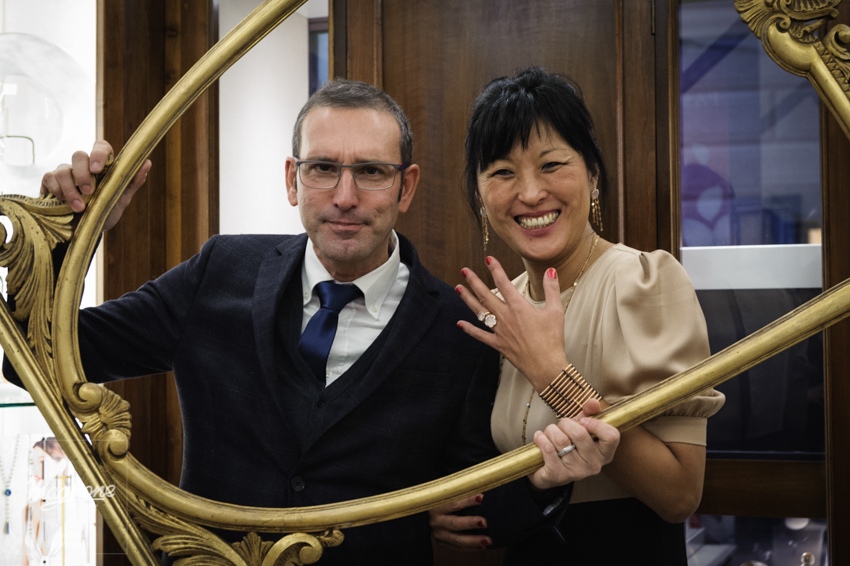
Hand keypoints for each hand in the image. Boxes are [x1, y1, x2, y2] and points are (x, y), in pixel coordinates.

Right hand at [40, 140, 150, 230]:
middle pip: (78, 155)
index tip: (98, 168)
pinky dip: (56, 191)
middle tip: (89, 192)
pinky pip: (49, 178)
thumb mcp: (121, 199)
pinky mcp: (50, 183)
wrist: (88, 230)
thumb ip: (132, 182)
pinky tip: (63, 203)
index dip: (98, 153)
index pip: (100, 147)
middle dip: (83, 174)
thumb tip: (146, 163)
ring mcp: (65, 173)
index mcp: (101, 166)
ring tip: (79, 207)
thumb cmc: (106, 210)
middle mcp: (82, 166)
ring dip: (70, 189)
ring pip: (62, 169)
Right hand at [429, 494, 492, 549]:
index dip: (468, 501)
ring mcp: (439, 534)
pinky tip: (482, 546)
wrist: (430, 512)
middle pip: (454, 523)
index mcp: (436, 506)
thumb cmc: (443, 500)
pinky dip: (471, 547)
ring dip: (474, 540)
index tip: (481, 498)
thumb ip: (461, 494)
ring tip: (488, 540)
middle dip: (470, 523)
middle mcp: (436, 521)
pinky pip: (458, 548)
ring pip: (457, 539)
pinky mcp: (442, 543)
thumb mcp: (448, 495)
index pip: (453, 503)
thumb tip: (481, 493)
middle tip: (485, 523)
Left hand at [455, 256, 568, 388]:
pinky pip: (480, 335)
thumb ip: (551, 289)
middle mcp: (505, 317)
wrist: (545, 366)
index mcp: (518, 307)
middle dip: (474, 281)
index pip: (504, 283)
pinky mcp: (498, 344)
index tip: (488, 259)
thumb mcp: (556, 311)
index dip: (495, 269)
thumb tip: (550, 271)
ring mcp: (499, 331)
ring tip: (458, 288)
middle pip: (486, 295)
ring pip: (480, 312)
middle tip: (464, 271)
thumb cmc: (552, 339)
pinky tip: (460, 323)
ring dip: (468, 299)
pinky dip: (469, 329)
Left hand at [529, 399, 619, 489]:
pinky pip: (548, 449)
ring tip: (550, 432)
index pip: (611, 436)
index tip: (583, 421)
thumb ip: (589, 412)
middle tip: (561, 426)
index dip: (596, 424)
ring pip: (561, 440)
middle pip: (580, 434)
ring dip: (551, 430)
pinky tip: (540, 437)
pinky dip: (541, 438)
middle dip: (565, 423)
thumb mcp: (582, 427)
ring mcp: (577, 472)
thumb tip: (593, 402)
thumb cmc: (569, 445)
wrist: (549, 470)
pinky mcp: (559, 475)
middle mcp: (594, 465)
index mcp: (605, 453)